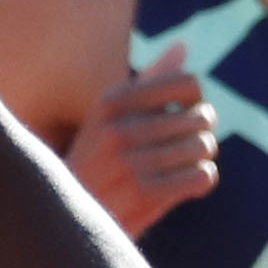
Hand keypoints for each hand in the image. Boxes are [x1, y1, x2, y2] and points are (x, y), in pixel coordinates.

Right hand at [67, 59, 219, 236]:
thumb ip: (149, 81)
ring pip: (204, 146)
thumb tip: (182, 45)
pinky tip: (185, 186)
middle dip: (202, 132)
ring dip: (201, 159)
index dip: (195, 99)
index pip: (187, 83)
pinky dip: (201, 181)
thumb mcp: (109, 117)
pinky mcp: (145, 195)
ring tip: (184, 166)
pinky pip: (203, 176)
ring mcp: (131, 162)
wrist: (63, 222)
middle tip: (187, 146)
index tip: (184, 114)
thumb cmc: (95, 163)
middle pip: (201, 116)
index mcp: (112, 102)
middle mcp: (119, 128)